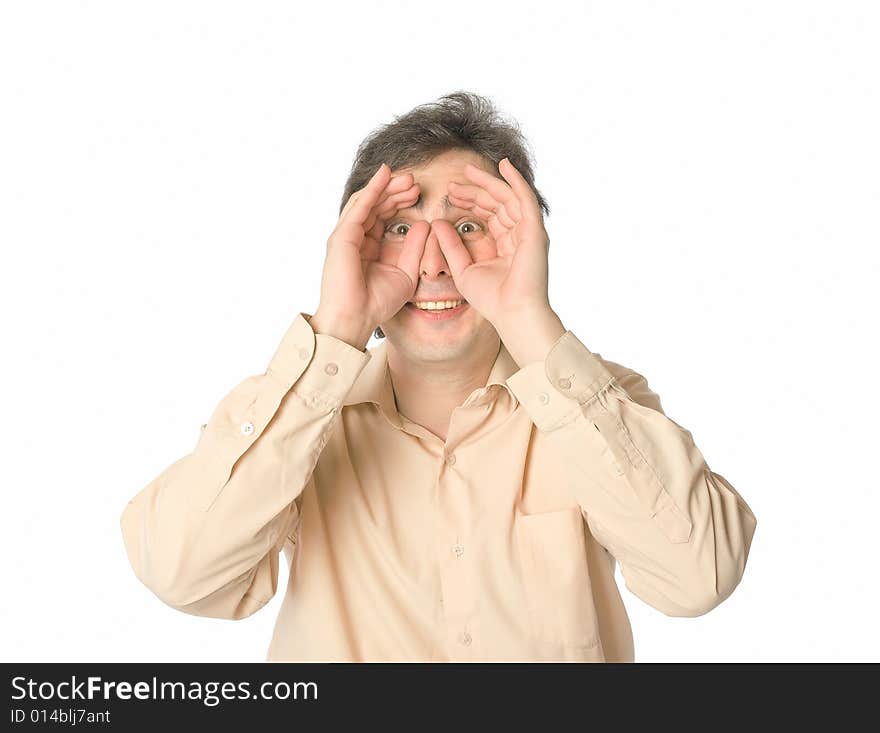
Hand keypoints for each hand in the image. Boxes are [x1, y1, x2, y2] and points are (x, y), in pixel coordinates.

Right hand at [311, 163, 429, 349]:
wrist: (356, 319)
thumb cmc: (377, 303)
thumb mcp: (406, 272)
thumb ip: (415, 249)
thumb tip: (424, 225)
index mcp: (367, 246)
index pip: (382, 215)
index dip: (399, 202)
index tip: (418, 194)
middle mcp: (354, 238)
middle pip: (375, 205)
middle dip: (395, 191)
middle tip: (414, 182)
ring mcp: (346, 236)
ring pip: (367, 201)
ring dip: (386, 187)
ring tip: (407, 178)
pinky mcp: (342, 237)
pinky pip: (359, 207)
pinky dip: (372, 189)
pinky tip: (385, 176)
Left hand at [432, 158, 565, 363]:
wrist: (512, 314)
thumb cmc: (492, 299)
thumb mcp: (463, 269)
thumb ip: (451, 246)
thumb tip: (437, 222)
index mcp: (506, 244)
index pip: (489, 214)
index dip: (470, 202)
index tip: (451, 194)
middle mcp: (520, 235)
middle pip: (497, 203)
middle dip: (475, 190)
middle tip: (453, 183)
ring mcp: (529, 232)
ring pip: (508, 197)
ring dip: (488, 183)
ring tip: (467, 172)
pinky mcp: (535, 231)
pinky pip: (525, 198)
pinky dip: (516, 180)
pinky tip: (504, 165)